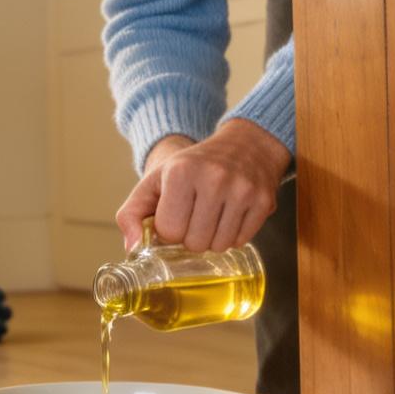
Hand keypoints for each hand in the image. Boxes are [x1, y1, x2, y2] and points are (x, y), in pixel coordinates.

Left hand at [115, 120, 289, 251]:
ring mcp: (242, 190)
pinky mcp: (263, 201)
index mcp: (180, 172)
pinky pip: (241, 241)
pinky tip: (228, 216)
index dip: (169, 229)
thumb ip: (131, 214)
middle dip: (190, 237)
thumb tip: (132, 247)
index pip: (169, 231)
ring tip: (211, 217)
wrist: (242, 146)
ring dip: (212, 239)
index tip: (175, 214)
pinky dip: (232, 236)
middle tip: (193, 217)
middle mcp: (213, 178)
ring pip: (219, 246)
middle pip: (195, 243)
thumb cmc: (191, 169)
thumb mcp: (154, 181)